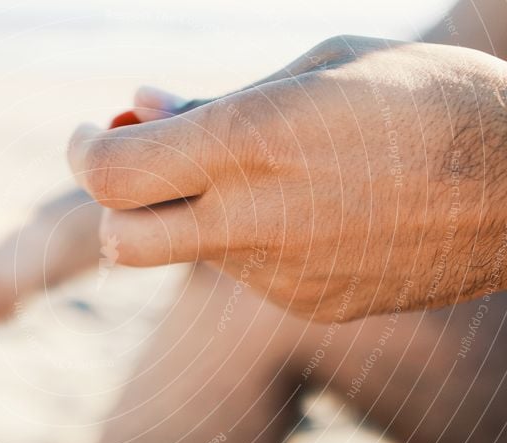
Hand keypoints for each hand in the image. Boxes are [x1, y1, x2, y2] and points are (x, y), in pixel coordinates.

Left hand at [69, 36, 506, 320]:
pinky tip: (314, 215)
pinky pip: (248, 275)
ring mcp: (280, 276)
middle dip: (115, 206)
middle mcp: (252, 221)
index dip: (85, 152)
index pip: (111, 174)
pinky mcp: (310, 307)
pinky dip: (252, 242)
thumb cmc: (422, 99)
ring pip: (189, 256)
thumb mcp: (317, 68)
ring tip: (275, 176)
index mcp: (248, 144)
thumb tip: (138, 103)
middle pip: (122, 241)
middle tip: (138, 170)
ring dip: (196, 217)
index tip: (92, 135)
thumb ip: (213, 101)